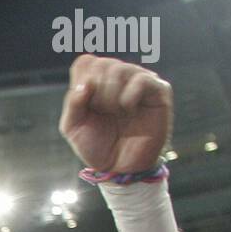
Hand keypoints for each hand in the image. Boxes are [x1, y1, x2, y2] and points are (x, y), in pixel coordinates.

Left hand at [59, 56, 172, 174]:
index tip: (87, 106)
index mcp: (98, 81)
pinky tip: (128, 109)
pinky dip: (129, 95)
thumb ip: (72, 104)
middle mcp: (120, 77)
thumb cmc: (98, 147)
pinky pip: (142, 80)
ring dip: (111, 95)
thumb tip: (85, 84)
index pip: (86, 63)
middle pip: (101, 64)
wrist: (121, 168)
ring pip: (120, 69)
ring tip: (116, 113)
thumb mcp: (73, 129)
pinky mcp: (158, 91)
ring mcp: (140, 81)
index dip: (82, 83)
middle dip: (96, 92)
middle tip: (103, 112)